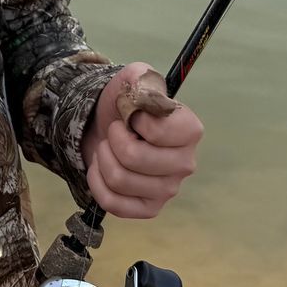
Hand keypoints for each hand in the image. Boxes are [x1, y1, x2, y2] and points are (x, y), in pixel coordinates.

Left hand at [79, 63, 201, 220]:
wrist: (106, 123)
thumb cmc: (126, 104)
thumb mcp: (135, 78)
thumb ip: (144, 80)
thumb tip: (146, 98)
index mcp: (189, 130)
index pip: (159, 132)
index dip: (135, 120)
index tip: (132, 114)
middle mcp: (185, 163)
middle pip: (134, 158)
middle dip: (112, 139)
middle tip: (114, 132)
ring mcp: (168, 190)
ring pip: (119, 179)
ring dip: (102, 158)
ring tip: (107, 148)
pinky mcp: (149, 208)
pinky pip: (113, 203)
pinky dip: (96, 182)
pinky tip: (101, 169)